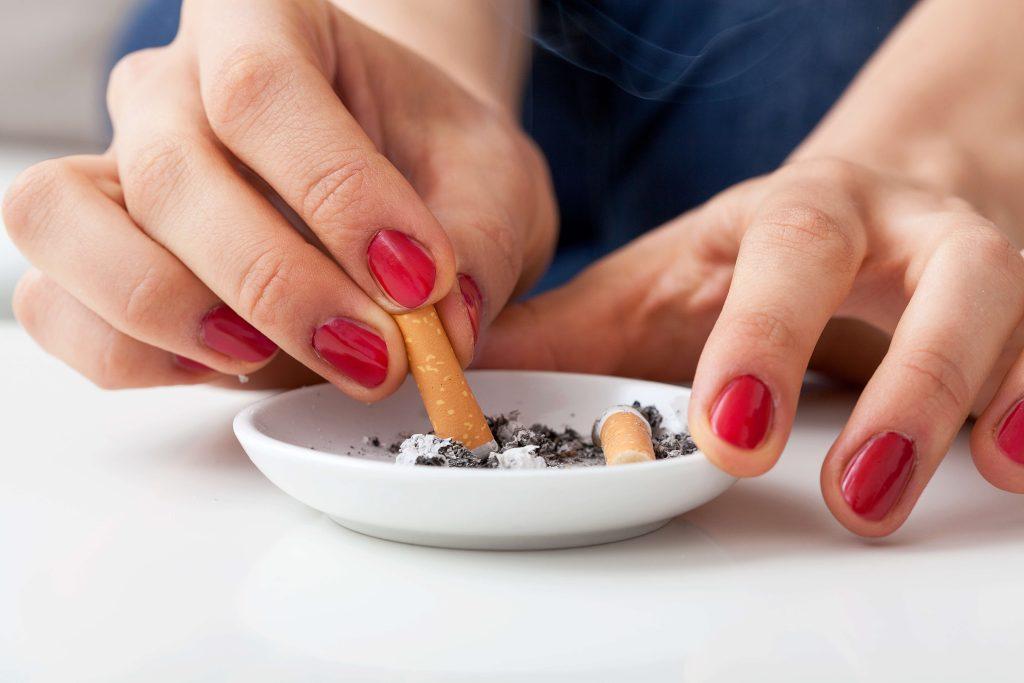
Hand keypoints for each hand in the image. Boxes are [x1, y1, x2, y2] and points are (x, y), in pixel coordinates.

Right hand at [3, 0, 554, 394]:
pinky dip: (127, 353)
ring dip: (168, 313)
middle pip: (170, 169)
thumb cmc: (436, 157)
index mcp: (269, 24)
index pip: (265, 86)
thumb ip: (479, 243)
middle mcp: (174, 88)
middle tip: (375, 356)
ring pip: (64, 223)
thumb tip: (442, 332)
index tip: (416, 281)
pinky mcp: (99, 258)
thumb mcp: (492, 180)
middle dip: (276, 284)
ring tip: (270, 357)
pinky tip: (227, 362)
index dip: (337, 192)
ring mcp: (118, 167)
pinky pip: (56, 306)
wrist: (394, 171)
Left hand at [480, 158, 1023, 536]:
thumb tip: (451, 377)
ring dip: (983, 403)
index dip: (765, 337)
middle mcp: (901, 228)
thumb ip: (561, 338)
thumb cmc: (748, 260)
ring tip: (952, 488)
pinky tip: (1009, 465)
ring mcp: (974, 266)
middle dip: (907, 384)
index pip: (790, 253)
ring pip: (1013, 312)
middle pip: (942, 274)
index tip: (729, 436)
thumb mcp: (653, 288)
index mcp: (797, 214)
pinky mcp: (1019, 318)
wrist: (868, 213)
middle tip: (849, 496)